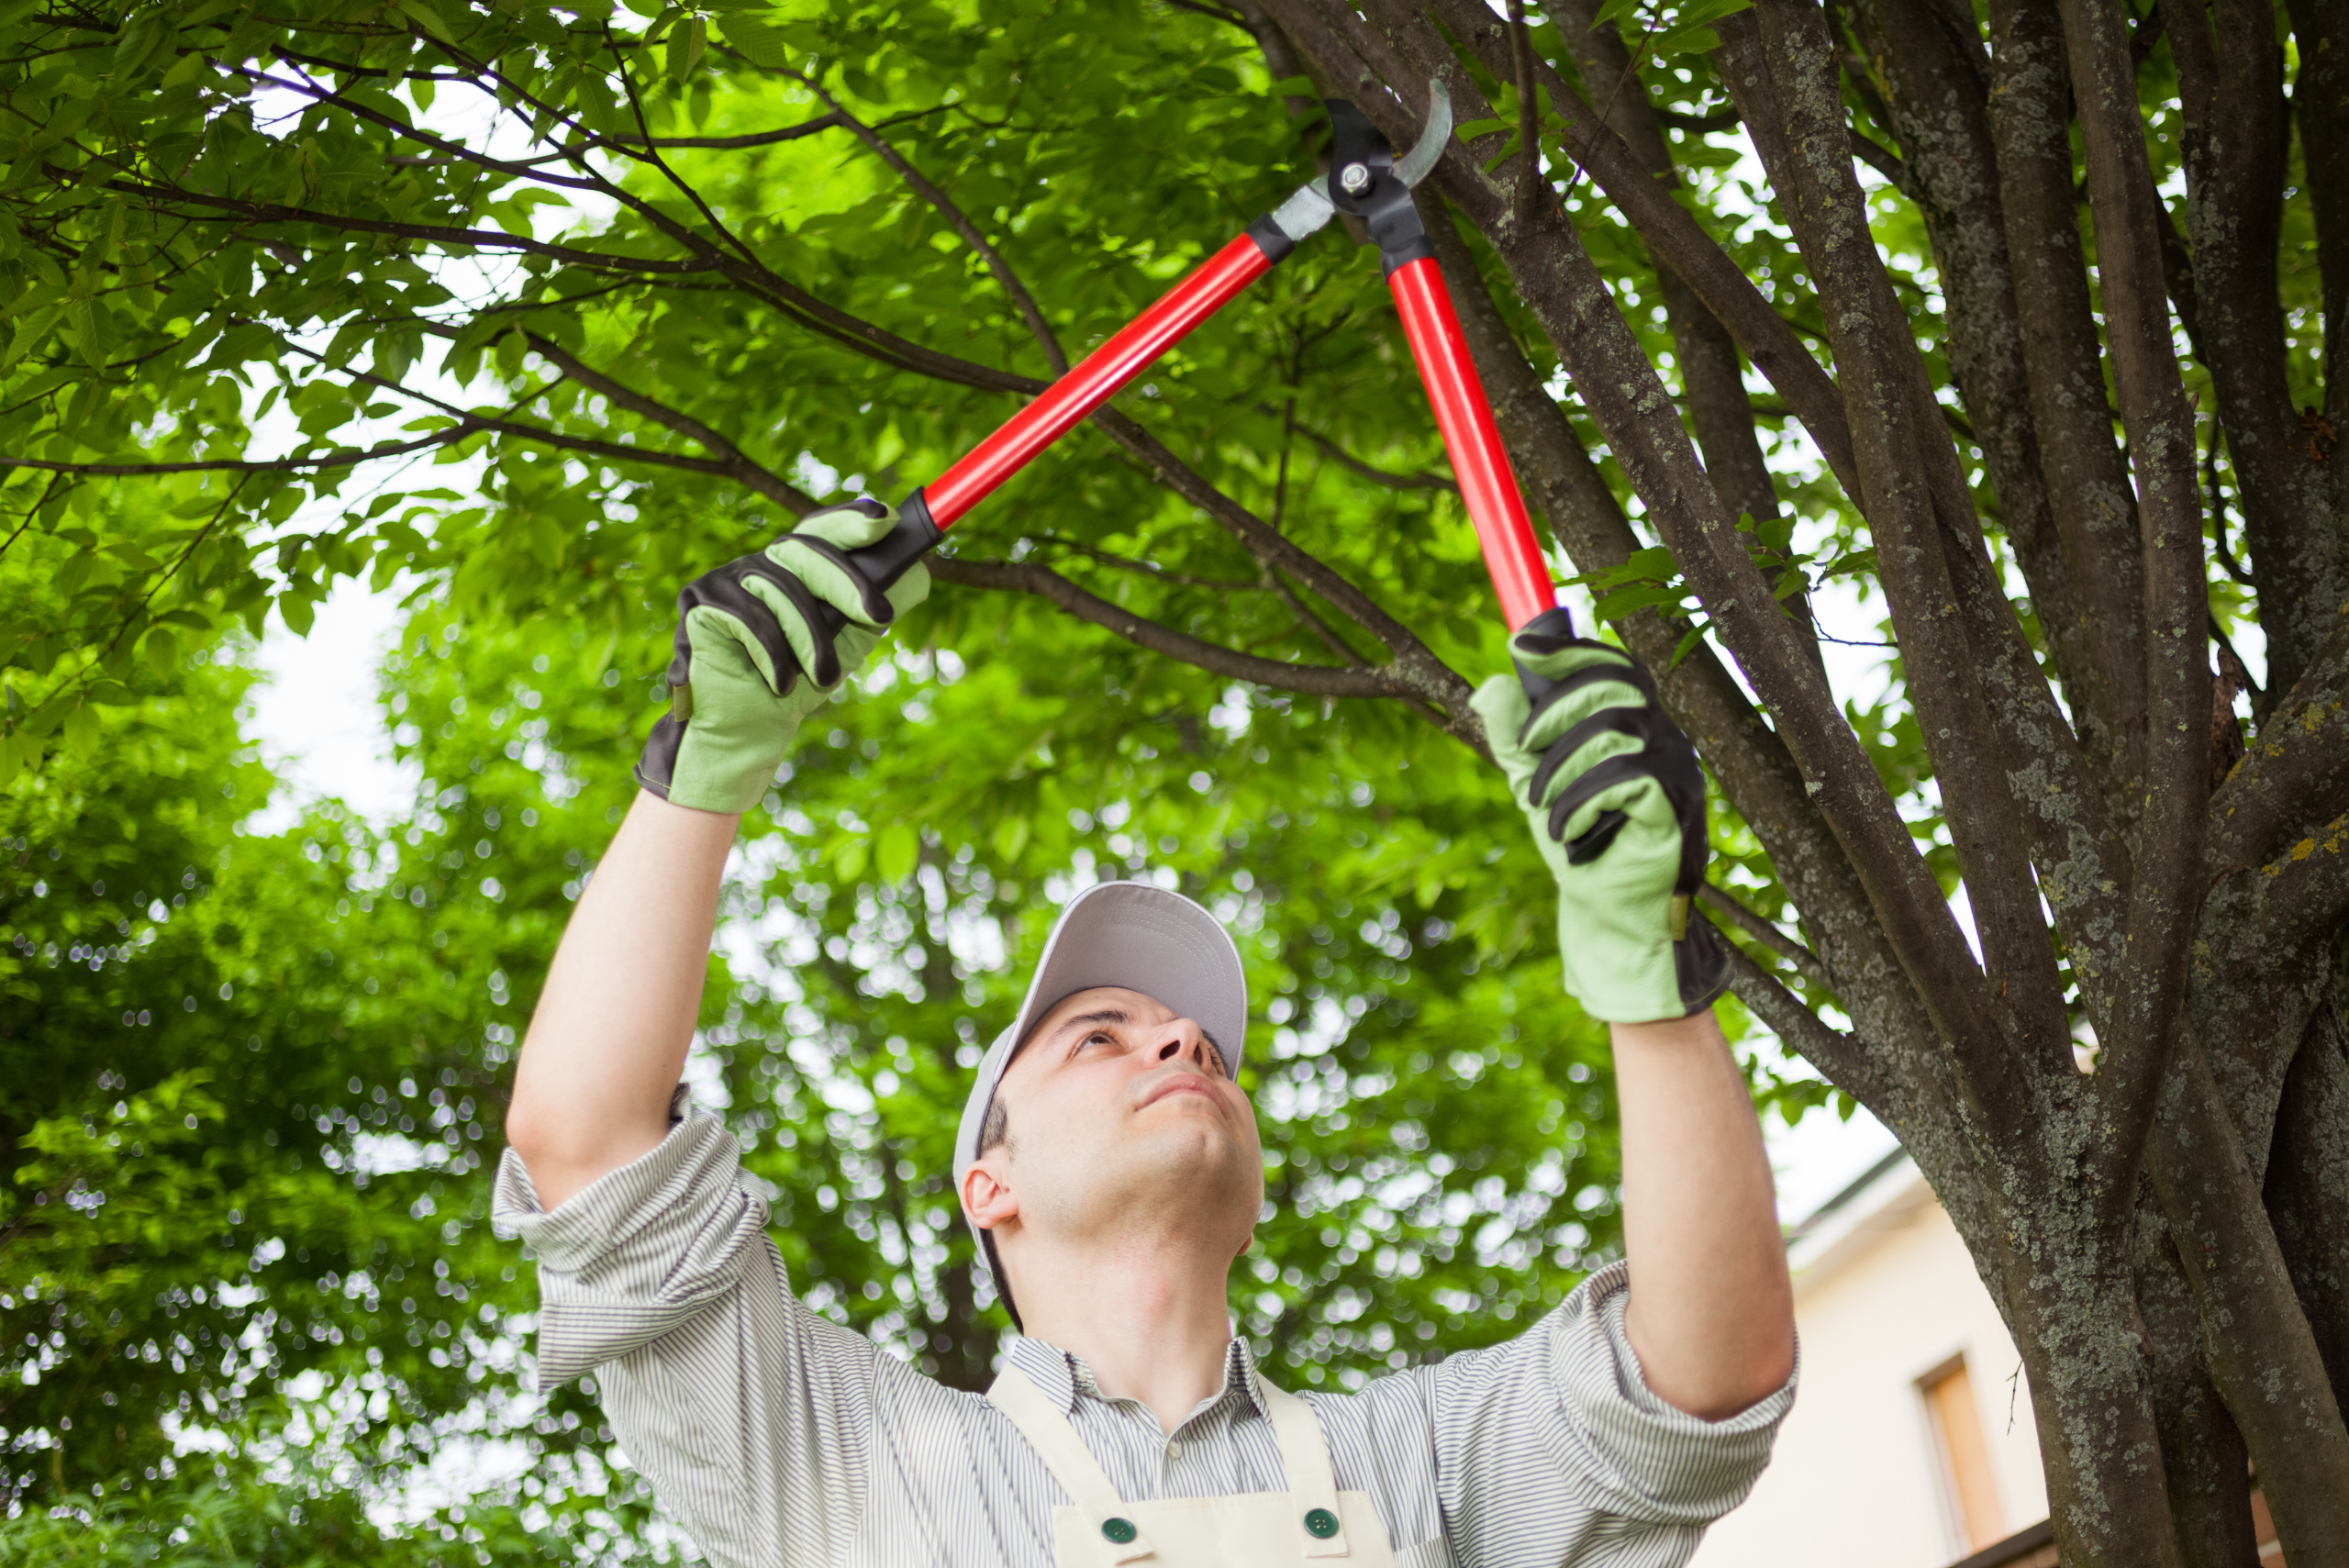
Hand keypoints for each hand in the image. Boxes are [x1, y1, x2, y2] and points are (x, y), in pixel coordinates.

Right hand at [634, 502, 930, 813]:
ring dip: (809, 640)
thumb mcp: (845, 644)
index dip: (850, 519)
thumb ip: (872, 609)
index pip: (822, 531)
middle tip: (880, 616)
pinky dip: (770, 653)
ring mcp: (726, 578)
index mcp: (792, 568)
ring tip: (822, 680)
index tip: (886, 518)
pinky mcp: (699, 601)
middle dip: (847, 583)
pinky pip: (746, 616)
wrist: (746, 732)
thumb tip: (919, 574)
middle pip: (805, 550)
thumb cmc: (795, 685)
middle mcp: (758, 564)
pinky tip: (778, 682)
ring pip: (781, 589)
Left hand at [1469, 618, 1728, 1021]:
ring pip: (1614, 730)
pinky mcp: (1676, 809)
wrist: (1608, 917)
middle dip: (1555, 714)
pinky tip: (1570, 832)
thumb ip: (1514, 737)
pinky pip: (1627, 777)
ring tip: (1544, 809)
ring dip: (1561, 769)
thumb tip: (1493, 683)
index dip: (1570, 651)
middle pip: (1613, 687)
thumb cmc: (1579, 847)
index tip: (1522, 648)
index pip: (1613, 667)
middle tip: (1525, 752)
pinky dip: (1583, 802)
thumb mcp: (1533, 784)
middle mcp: (1665, 741)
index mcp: (1635, 727)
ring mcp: (1678, 773)